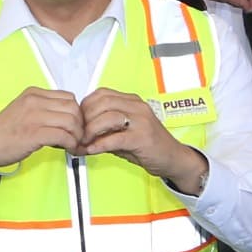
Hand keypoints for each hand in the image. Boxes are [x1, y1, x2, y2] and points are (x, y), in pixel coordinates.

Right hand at [0, 87, 85, 177]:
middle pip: (74, 108)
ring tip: (71, 144)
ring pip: (71, 121)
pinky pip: (63, 136)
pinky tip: (67, 149)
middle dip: (80, 125)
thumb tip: (68, 118)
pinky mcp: (33, 134)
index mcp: (33, 94)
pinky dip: (70, 144)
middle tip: (76, 136)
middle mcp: (34, 101)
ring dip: (76, 136)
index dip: (77, 113)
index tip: (74, 126)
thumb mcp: (23, 110)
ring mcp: (33, 117)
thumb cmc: (2, 132)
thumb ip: (43, 109)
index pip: (69, 98)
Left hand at [77, 89, 204, 187]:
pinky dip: (100, 144)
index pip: (101, 94)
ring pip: (107, 117)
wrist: (174, 158)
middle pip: (102, 103)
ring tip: (84, 143)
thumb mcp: (124, 131)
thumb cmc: (148, 145)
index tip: (78, 120)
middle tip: (78, 133)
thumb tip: (81, 131)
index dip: (85, 106)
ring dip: (90, 131)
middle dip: (85, 119)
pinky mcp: (142, 137)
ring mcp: (141, 121)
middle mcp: (137, 106)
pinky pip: (116, 137)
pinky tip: (93, 150)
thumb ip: (105, 128)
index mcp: (132, 101)